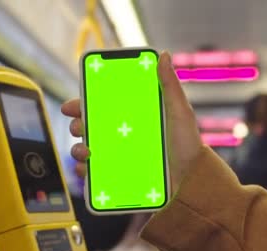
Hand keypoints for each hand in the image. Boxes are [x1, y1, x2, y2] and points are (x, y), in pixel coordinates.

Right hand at [61, 51, 201, 192]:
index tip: (74, 105)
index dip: (82, 102)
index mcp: (130, 115)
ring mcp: (116, 156)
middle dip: (77, 125)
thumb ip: (170, 85)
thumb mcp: (180, 111)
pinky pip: (95, 176)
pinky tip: (89, 169)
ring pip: (85, 150)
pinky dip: (87, 172)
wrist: (192, 178)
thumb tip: (163, 55)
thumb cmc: (187, 143)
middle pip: (87, 126)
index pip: (100, 105)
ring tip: (87, 150)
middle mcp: (119, 135)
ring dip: (78, 148)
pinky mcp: (117, 176)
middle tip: (80, 127)